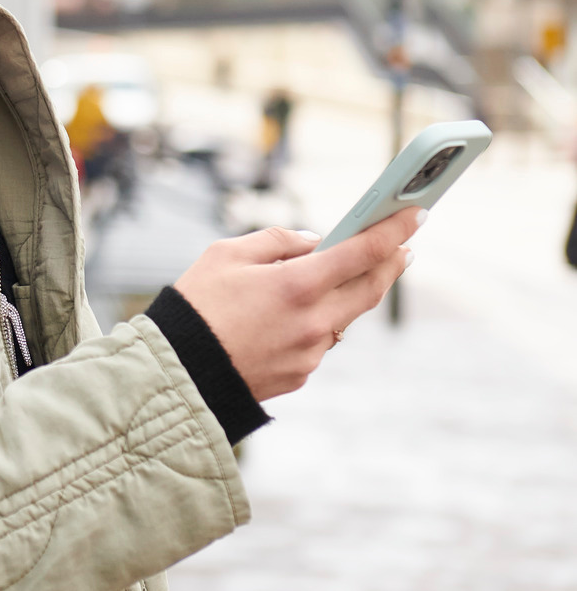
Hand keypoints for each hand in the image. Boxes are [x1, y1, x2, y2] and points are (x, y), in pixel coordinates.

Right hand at [172, 210, 421, 402]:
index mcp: (297, 285)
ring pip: (344, 316)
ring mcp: (310, 353)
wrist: (176, 372)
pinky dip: (317, 321)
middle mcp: (313, 322)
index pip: (362, 251)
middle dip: (391, 262)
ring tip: (345, 275)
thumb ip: (276, 241)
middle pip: (370, 288)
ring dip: (351, 293)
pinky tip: (295, 314)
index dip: (392, 230)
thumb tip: (314, 243)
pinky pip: (319, 341)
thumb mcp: (225, 254)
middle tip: (402, 245)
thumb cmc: (195, 306)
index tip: (414, 215)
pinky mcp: (300, 375)